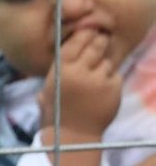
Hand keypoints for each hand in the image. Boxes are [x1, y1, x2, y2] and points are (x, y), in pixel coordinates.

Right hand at [49, 25, 124, 144]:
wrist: (72, 136)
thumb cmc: (57, 111)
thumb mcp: (49, 87)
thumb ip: (60, 68)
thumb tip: (70, 47)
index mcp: (60, 70)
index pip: (76, 42)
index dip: (85, 33)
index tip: (90, 30)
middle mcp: (79, 72)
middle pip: (95, 46)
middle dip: (100, 41)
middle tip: (102, 39)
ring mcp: (98, 80)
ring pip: (107, 62)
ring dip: (104, 65)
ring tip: (97, 75)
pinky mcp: (113, 89)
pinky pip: (116, 76)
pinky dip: (111, 80)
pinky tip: (102, 90)